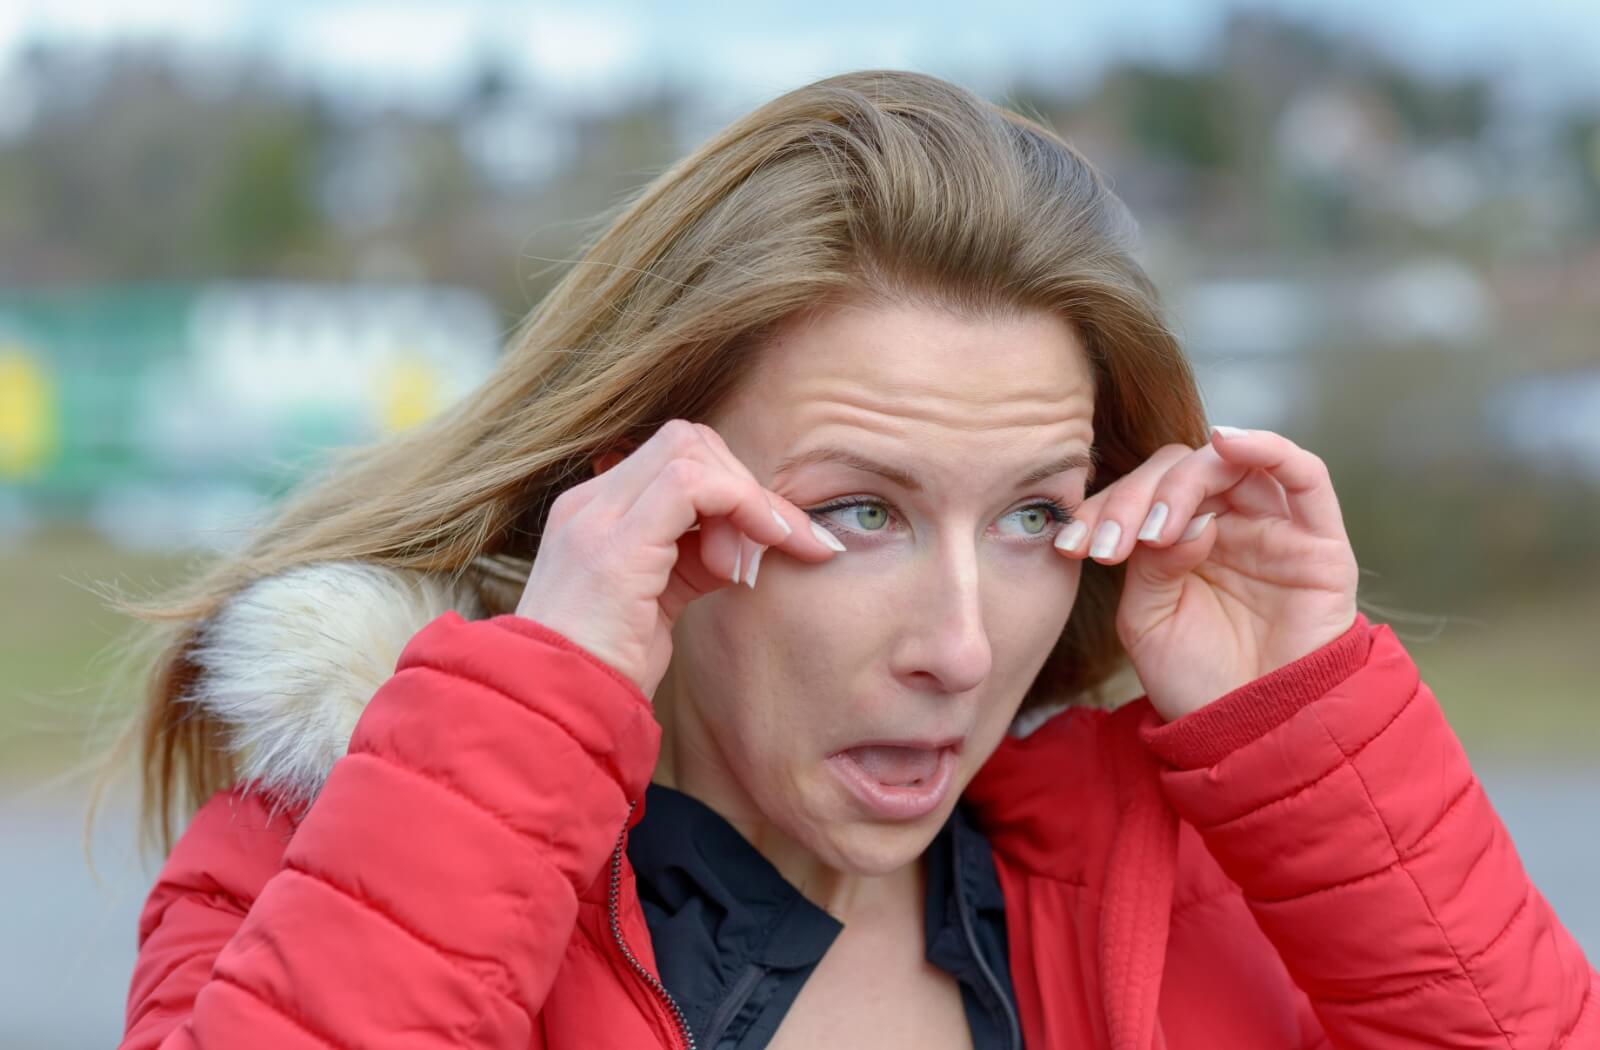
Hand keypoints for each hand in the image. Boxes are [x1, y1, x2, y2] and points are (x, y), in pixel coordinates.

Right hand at [516, 419, 841, 699]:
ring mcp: (596, 518)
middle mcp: (590, 503)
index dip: (732, 487)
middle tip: (771, 548)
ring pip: (692, 450)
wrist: (553, 716)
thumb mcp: (657, 604)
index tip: (770, 540)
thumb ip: (694, 560)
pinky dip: (739, 508)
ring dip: (744, 500)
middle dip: (745, 487)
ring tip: (743, 568)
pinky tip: (743, 562)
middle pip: (689, 441)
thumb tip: (749, 540)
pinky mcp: (615, 546)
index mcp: (594, 512)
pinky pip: (693, 484)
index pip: (675, 457)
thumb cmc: (605, 672)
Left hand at [1053, 426, 1359, 721]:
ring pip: (1230, 466)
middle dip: (1135, 499)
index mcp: (1180, 540)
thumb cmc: (1197, 681)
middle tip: (1113, 545)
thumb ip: (1150, 564)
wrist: (1252, 736)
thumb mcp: (1147, 620)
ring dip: (1184, 483)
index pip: (1143, 492)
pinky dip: (1267, 447)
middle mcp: (1227, 524)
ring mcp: (1273, 529)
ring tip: (1155, 529)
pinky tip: (1226, 443)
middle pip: (1180, 471)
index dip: (1105, 507)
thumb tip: (1182, 522)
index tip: (1073, 546)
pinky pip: (1305, 474)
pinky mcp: (1319, 542)